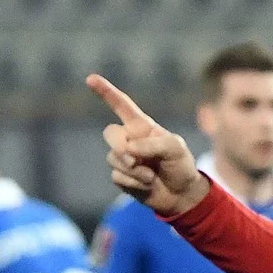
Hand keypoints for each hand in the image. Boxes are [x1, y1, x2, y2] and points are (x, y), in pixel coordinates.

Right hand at [86, 74, 209, 215]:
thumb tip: (128, 149)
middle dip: (121, 146)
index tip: (91, 79)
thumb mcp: (175, 148)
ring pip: (113, 158)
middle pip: (110, 133)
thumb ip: (152, 144)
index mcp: (142, 126)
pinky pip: (117, 177)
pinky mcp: (121, 176)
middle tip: (136, 160)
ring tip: (151, 176)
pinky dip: (134, 183)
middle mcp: (130, 139)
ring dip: (133, 170)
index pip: (122, 105)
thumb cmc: (180, 165)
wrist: (181, 194)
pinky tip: (147, 185)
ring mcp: (123, 158)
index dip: (106, 91)